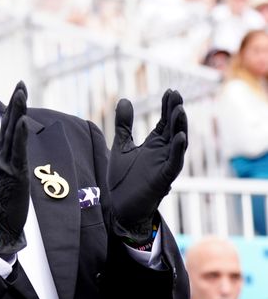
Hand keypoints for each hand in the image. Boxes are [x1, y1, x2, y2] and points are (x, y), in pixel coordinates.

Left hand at [107, 89, 187, 244]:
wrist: (118, 207)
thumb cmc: (122, 180)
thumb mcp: (121, 147)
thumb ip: (124, 125)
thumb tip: (124, 99)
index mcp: (154, 144)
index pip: (165, 121)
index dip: (167, 107)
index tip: (169, 90)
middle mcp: (163, 153)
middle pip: (173, 128)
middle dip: (175, 112)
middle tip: (176, 94)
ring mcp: (164, 165)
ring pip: (178, 144)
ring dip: (179, 127)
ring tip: (179, 110)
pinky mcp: (163, 180)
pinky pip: (174, 164)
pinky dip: (178, 151)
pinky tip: (180, 137)